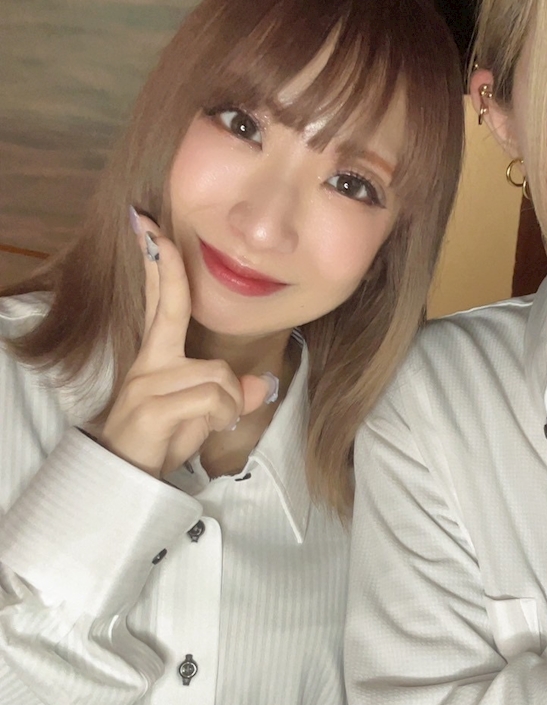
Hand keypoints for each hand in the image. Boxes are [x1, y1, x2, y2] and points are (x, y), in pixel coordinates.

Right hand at [100, 212, 272, 477]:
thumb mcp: (204, 417)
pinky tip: (209, 428)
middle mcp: (149, 363)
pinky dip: (223, 415)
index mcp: (157, 358)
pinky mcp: (152, 407)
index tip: (150, 228)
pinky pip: (212, 397)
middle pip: (169, 307)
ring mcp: (148, 383)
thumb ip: (230, 397)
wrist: (126, 479)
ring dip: (227, 403)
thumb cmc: (162, 441)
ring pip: (218, 373)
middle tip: (149, 225)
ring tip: (211, 423)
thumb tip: (261, 385)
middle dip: (166, 267)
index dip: (159, 267)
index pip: (161, 304)